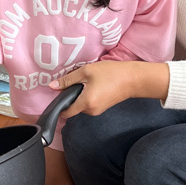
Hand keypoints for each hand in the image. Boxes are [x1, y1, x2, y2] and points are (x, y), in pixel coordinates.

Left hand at [49, 60, 169, 117]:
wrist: (133, 78)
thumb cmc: (111, 73)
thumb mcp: (87, 71)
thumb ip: (68, 80)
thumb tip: (52, 86)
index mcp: (86, 103)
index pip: (65, 112)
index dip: (59, 104)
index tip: (59, 93)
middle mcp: (91, 111)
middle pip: (73, 107)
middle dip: (71, 96)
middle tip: (77, 80)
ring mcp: (98, 111)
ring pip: (81, 105)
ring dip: (80, 95)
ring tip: (88, 81)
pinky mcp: (103, 107)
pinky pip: (89, 103)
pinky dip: (88, 95)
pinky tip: (95, 85)